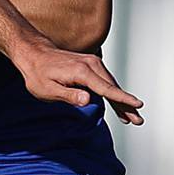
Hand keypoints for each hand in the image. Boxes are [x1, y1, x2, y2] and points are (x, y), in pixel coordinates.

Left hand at [15, 40, 144, 125]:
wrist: (35, 54)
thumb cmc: (38, 74)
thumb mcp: (47, 90)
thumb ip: (68, 95)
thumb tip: (87, 100)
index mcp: (81, 72)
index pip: (106, 88)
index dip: (122, 99)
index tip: (137, 105)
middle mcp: (91, 65)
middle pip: (113, 88)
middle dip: (127, 105)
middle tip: (138, 120)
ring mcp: (93, 63)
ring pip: (111, 85)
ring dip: (122, 101)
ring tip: (132, 117)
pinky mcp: (92, 66)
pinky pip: (106, 82)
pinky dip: (113, 94)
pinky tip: (119, 105)